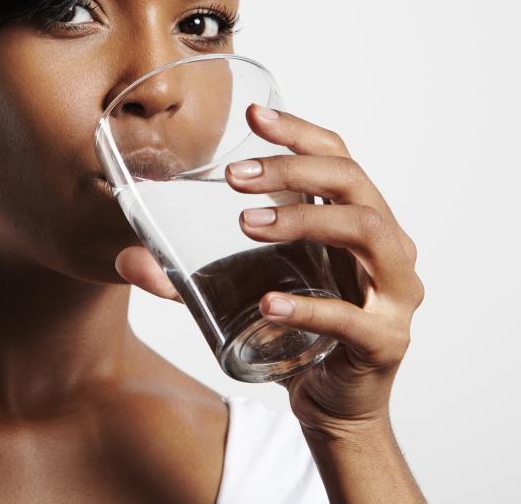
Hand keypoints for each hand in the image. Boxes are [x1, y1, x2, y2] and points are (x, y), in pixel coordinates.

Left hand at [114, 103, 424, 438]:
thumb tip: (126, 258)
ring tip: (246, 224)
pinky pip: (352, 317)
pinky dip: (307, 306)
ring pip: (367, 232)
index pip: (338, 158)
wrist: (332, 405)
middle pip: (353, 182)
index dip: (299, 132)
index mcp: (359, 221)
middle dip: (292, 169)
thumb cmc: (297, 333)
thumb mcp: (242, 291)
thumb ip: (187, 274)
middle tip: (234, 176)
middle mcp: (388, 247)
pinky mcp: (385, 341)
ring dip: (303, 220)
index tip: (253, 115)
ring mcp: (395, 294)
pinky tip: (268, 304)